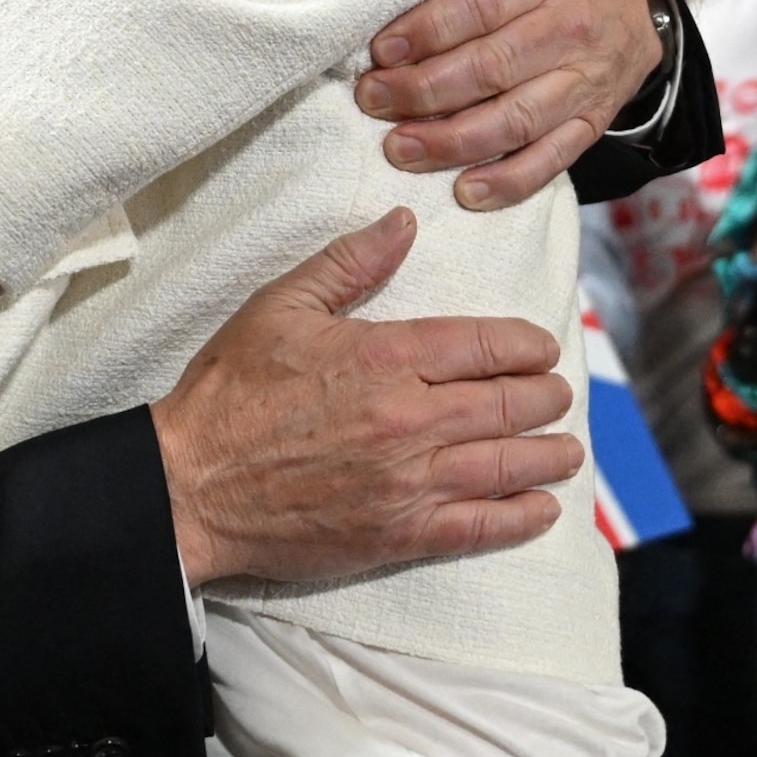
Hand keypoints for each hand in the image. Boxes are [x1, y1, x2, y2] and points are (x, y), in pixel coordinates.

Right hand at [152, 208, 580, 587]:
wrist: (191, 485)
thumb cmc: (228, 393)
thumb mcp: (279, 307)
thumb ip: (349, 263)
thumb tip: (403, 223)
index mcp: (386, 355)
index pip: (488, 345)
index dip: (527, 345)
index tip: (541, 349)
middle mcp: (411, 418)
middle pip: (511, 403)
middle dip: (545, 397)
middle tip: (556, 396)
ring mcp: (411, 481)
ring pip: (508, 463)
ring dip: (549, 454)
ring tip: (566, 450)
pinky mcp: (401, 533)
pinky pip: (482, 526)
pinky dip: (521, 516)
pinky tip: (542, 508)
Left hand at [356, 0, 662, 208]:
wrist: (641, 11)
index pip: (478, 6)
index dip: (426, 32)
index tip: (378, 51)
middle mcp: (571, 27)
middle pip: (490, 68)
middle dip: (424, 91)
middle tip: (371, 101)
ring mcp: (586, 80)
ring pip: (515, 119)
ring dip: (453, 142)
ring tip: (398, 149)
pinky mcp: (593, 122)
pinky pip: (552, 159)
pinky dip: (509, 181)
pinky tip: (464, 192)